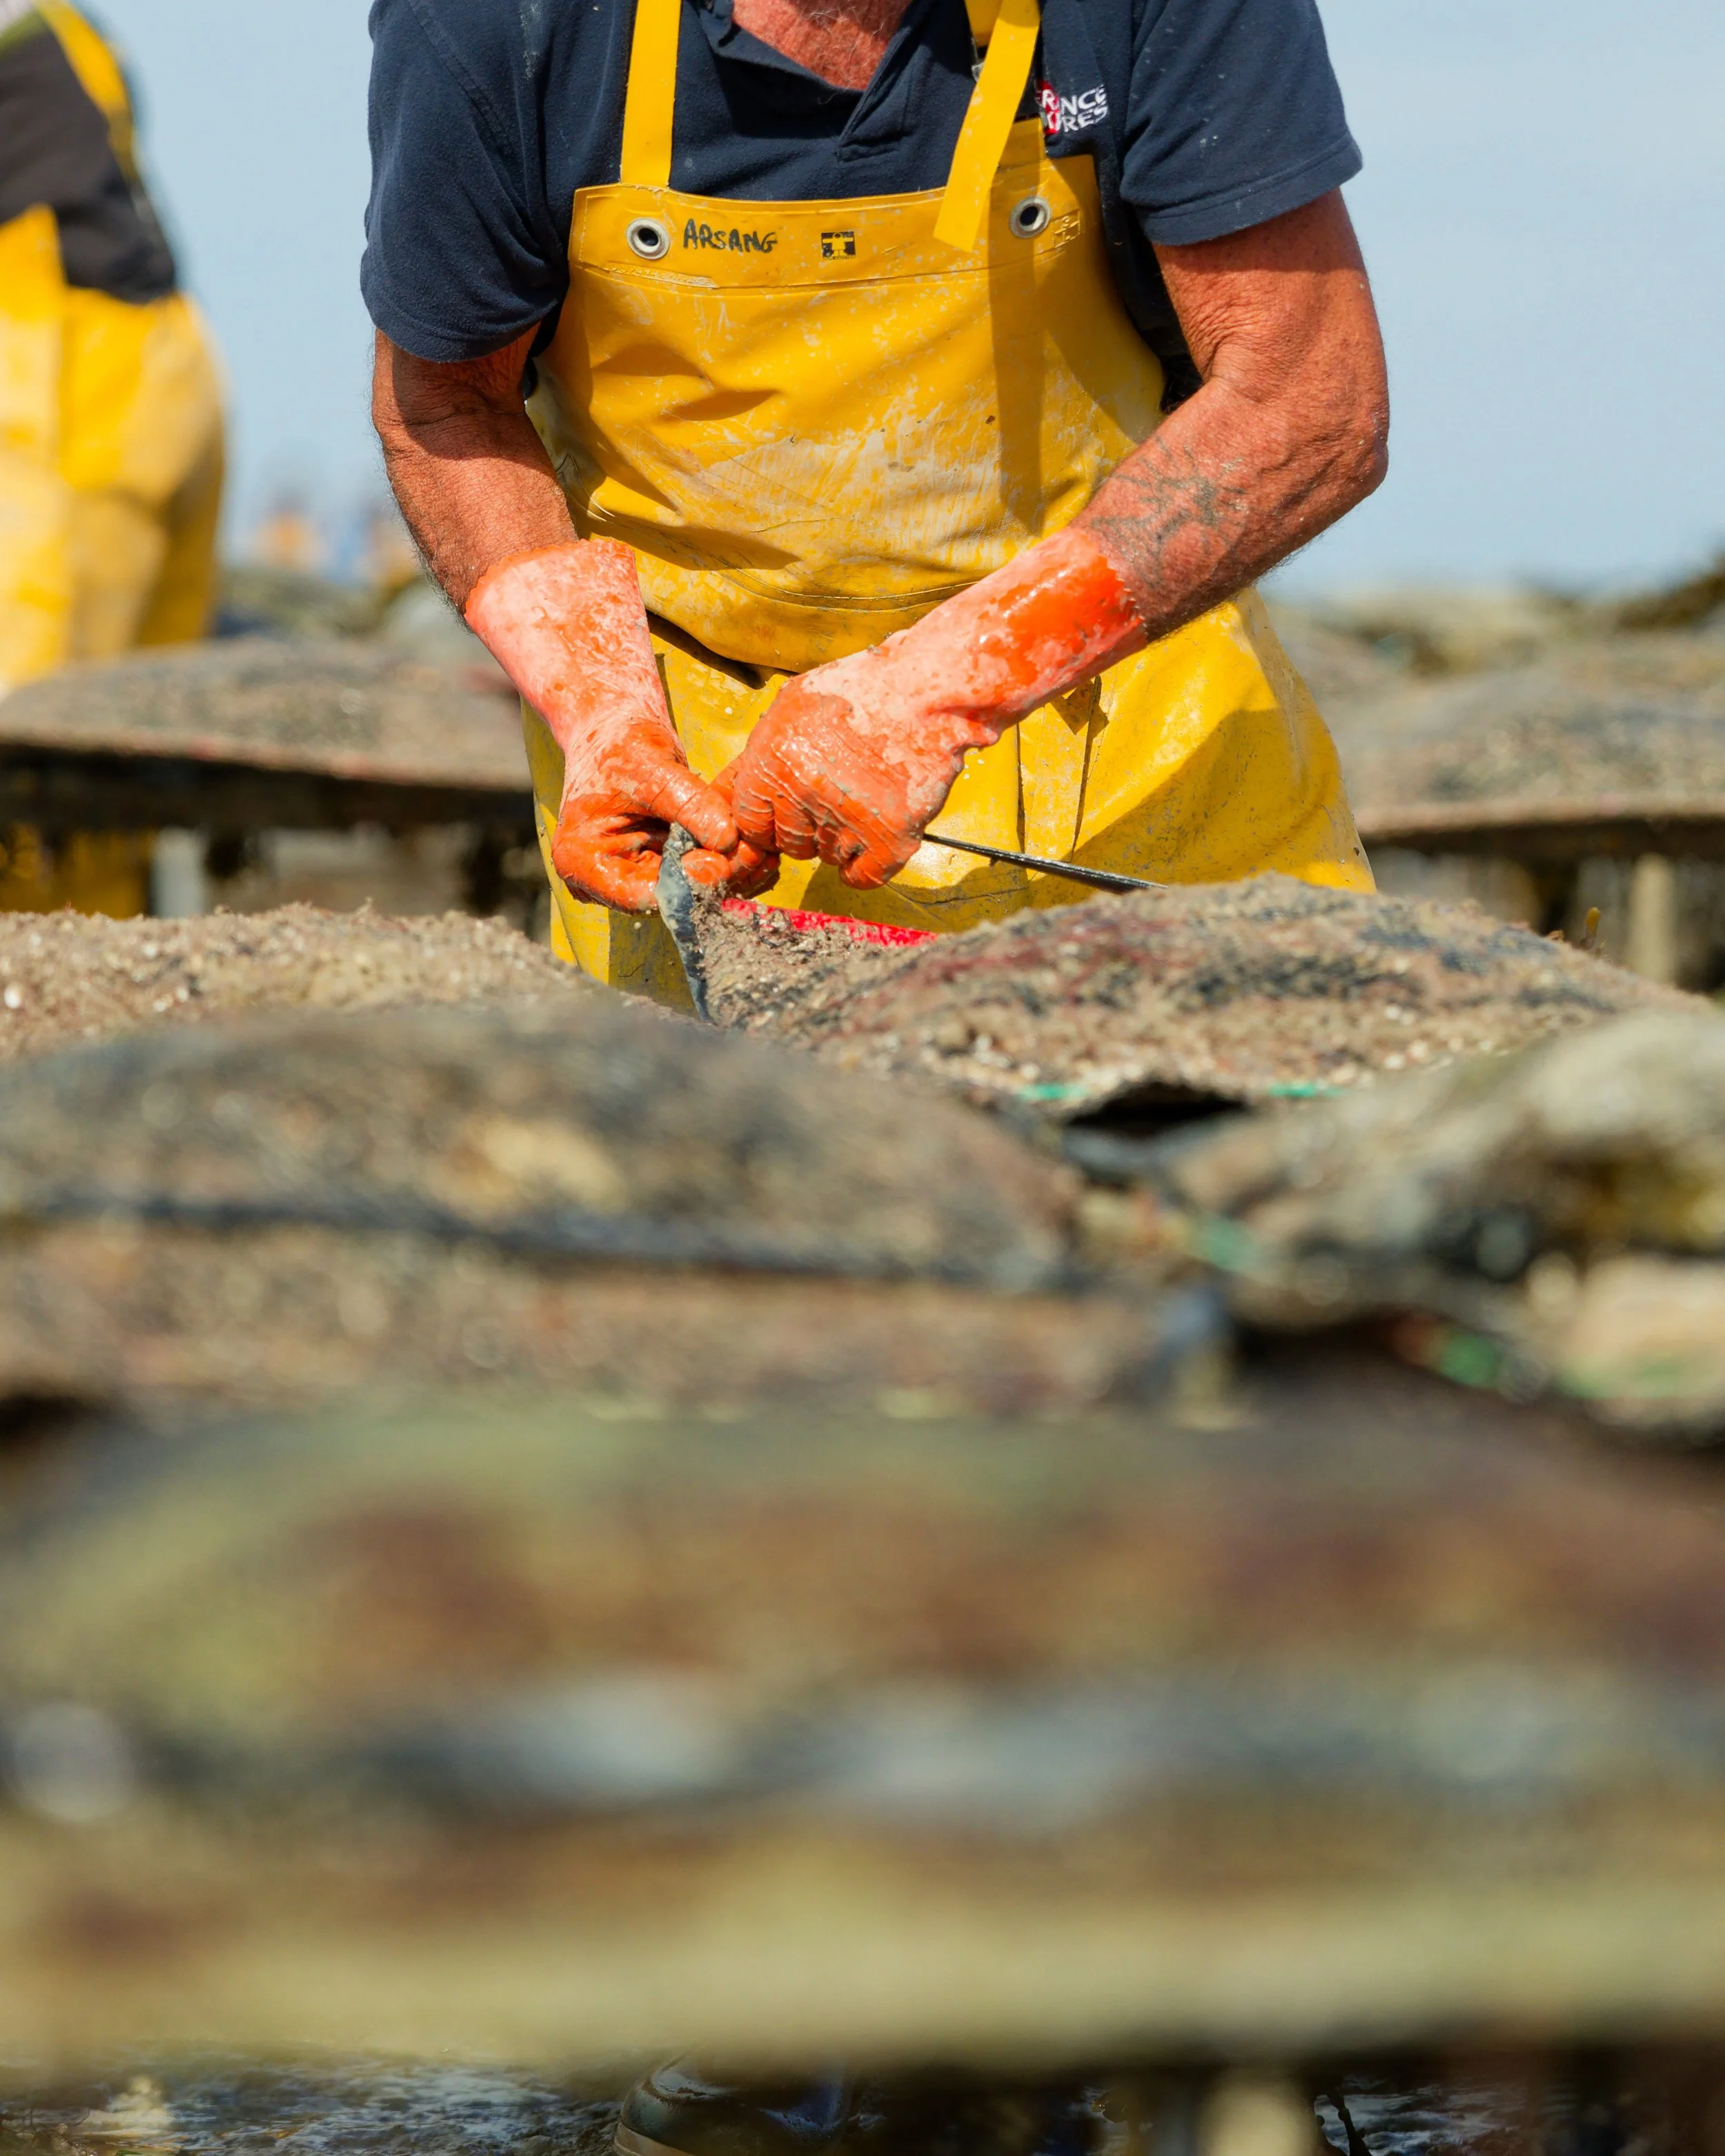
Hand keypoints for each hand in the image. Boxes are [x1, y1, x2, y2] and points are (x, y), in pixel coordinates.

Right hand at [466, 540, 775, 910]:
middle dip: (716, 880)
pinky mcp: (666, 873)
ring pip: (694, 897)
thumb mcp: (650, 766)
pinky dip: (733, 867)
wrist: (618, 733)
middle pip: (670, 901)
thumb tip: (727, 839)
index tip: (723, 860)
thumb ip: (687, 803)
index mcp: (582, 862)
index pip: (640, 895)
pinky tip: (760, 850)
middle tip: (759, 856)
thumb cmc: (620, 743)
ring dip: (732, 876)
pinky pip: (704, 882)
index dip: (687, 884)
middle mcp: (608, 884)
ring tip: (764, 850)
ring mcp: (638, 881)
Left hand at [728, 527, 1144, 888]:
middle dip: (806, 827)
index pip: (749, 820)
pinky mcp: (890, 837)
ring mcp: (847, 817)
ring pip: (826, 858)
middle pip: (788, 843)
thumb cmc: (862, 691)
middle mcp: (804, 793)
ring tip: (866, 797)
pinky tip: (876, 835)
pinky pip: (862, 876)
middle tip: (836, 797)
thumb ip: (760, 753)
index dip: (769, 817)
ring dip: (841, 839)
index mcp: (773, 760)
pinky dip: (866, 865)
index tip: (789, 810)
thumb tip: (730, 795)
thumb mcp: (792, 707)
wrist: (929, 690)